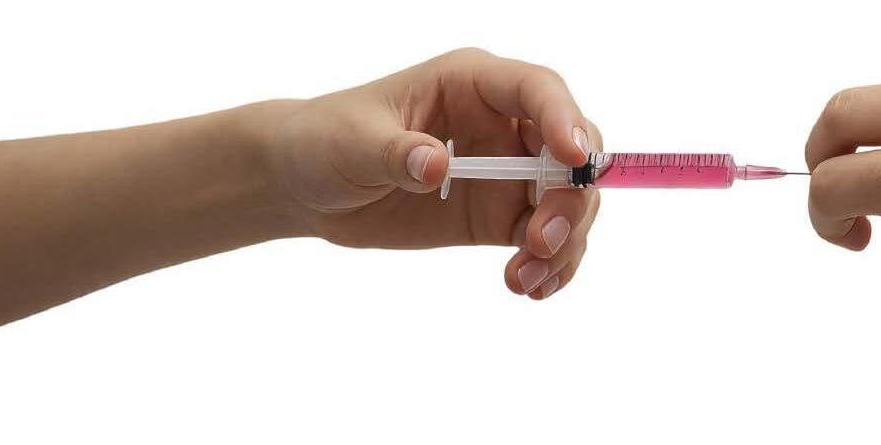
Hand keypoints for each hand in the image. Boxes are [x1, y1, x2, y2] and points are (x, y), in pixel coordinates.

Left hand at [267, 48, 599, 298]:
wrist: (306, 186)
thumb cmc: (326, 140)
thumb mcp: (351, 141)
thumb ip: (396, 152)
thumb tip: (437, 164)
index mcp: (472, 85)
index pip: (537, 90)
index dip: (564, 120)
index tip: (574, 162)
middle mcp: (503, 124)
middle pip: (569, 152)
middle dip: (570, 198)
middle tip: (541, 240)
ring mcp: (506, 173)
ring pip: (567, 202)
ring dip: (564, 242)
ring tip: (526, 279)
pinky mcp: (499, 216)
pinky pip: (546, 239)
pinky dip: (552, 266)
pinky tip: (530, 287)